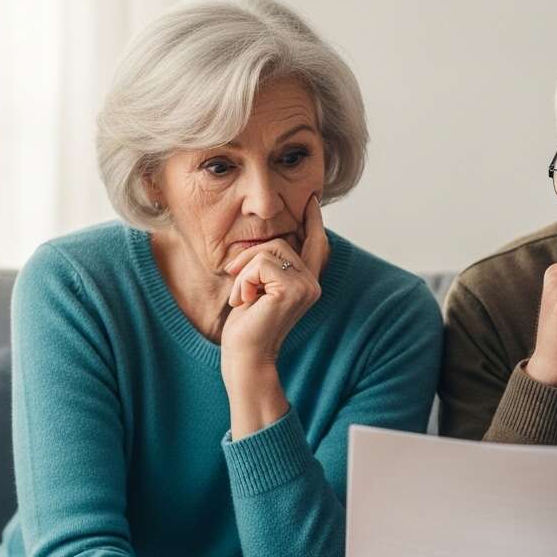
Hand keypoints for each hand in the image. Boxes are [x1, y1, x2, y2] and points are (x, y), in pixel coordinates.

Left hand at [220, 194, 328, 369]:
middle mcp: (312, 283)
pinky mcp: (291, 290)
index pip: (316, 244)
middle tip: (240, 285)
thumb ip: (269, 268)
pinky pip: (260, 264)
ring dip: (244, 272)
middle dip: (250, 258)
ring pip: (269, 250)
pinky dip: (244, 280)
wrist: (245, 356)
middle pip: (280, 242)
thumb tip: (267, 244)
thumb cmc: (247, 327)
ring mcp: (305, 287)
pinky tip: (245, 302)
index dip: (314, 221)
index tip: (312, 200)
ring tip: (245, 298)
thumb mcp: (259, 289)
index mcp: (307, 283)